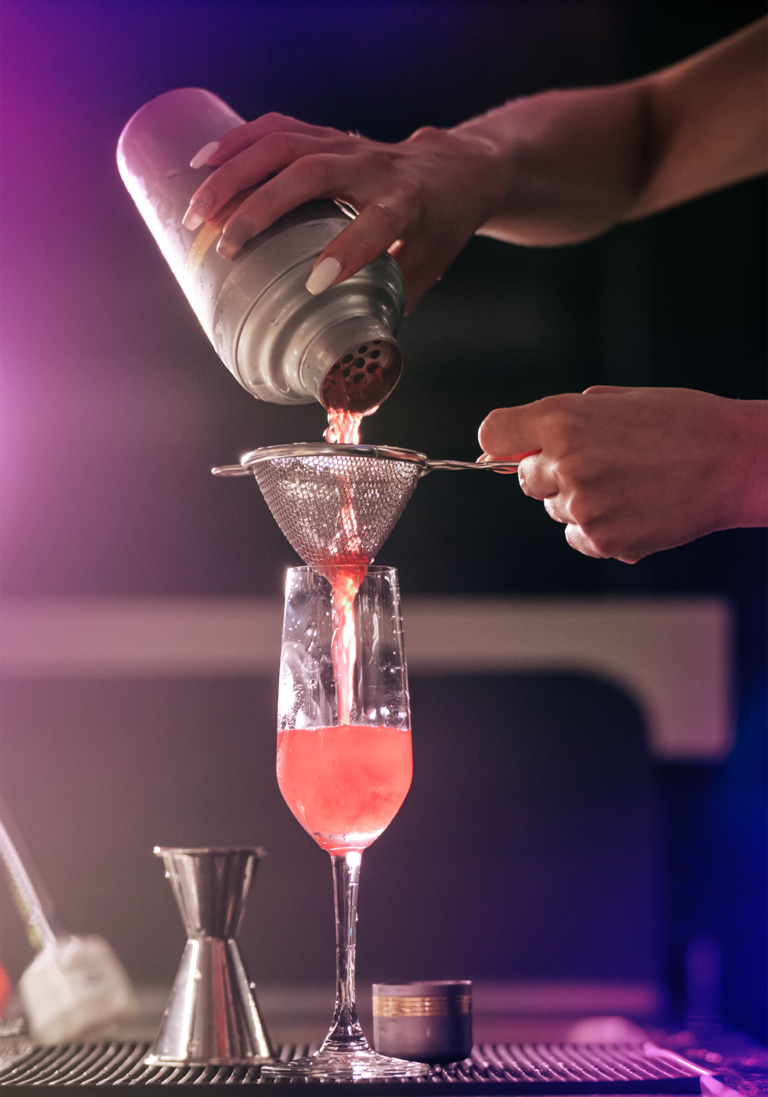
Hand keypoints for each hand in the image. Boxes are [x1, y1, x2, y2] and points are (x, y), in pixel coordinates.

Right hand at [182, 114, 507, 311]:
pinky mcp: (327, 135)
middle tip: (222, 246)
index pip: (378, 222)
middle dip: (260, 207)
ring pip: (285, 145)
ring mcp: (347, 145)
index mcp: (408, 204)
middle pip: (311, 173)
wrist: (456, 168)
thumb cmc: (439, 228)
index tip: (313, 284)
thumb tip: (354, 370)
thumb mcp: (426, 272)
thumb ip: (387, 311)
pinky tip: (204, 162)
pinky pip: (278, 128)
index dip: (348, 250)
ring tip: (197, 210)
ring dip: (234, 174)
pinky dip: (238, 142)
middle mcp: (375, 168)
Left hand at [478, 386, 767, 562]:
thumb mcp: (614, 402)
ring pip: (555, 509)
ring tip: (628, 483)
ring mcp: (583, 506)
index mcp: (562, 420)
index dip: (503, 443)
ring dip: (580, 501)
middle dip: (552, 473)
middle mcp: (565, 463)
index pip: (494, 434)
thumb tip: (518, 443)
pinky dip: (599, 528)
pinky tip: (634, 507)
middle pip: (524, 479)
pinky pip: (577, 537)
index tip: (513, 449)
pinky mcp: (602, 539)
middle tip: (601, 463)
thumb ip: (561, 420)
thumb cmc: (681, 424)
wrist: (733, 461)